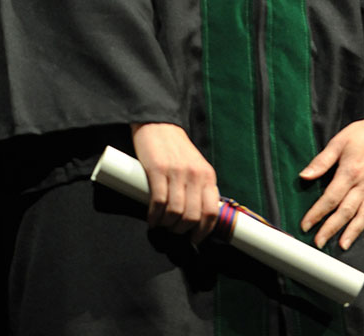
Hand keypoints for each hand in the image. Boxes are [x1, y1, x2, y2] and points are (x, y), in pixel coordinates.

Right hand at [131, 122, 218, 244]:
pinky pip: (158, 202)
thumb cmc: (175, 148)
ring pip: (175, 212)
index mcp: (207, 175)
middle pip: (192, 216)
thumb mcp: (195, 165)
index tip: (194, 239)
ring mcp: (176, 172)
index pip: (211, 211)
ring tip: (161, 224)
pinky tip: (151, 219)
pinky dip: (154, 216)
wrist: (158, 123)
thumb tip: (197, 216)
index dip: (203, 231)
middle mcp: (195, 175)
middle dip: (182, 230)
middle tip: (173, 231)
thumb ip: (198, 186)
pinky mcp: (158, 169)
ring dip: (167, 225)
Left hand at [298, 118, 363, 249]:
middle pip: (345, 211)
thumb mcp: (337, 142)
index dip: (317, 213)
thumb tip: (304, 176)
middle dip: (331, 228)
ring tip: (342, 246)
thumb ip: (321, 161)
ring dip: (353, 232)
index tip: (306, 225)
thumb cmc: (359, 134)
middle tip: (319, 242)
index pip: (330, 198)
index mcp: (349, 172)